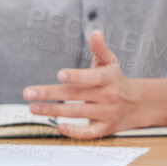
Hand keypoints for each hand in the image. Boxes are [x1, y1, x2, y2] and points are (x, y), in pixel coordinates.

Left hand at [21, 31, 143, 137]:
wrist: (138, 104)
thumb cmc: (115, 79)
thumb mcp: (110, 62)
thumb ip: (100, 48)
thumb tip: (95, 33)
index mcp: (108, 78)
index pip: (91, 78)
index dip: (76, 76)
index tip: (60, 75)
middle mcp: (108, 96)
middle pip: (76, 95)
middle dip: (50, 94)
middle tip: (28, 93)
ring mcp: (106, 114)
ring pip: (77, 113)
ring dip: (53, 111)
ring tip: (33, 108)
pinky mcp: (104, 129)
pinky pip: (89, 133)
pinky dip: (74, 132)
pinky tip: (58, 127)